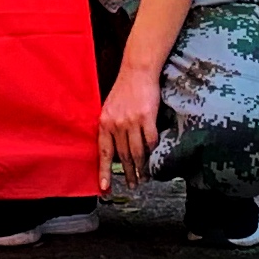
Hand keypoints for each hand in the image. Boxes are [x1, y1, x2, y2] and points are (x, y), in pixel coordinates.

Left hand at [97, 60, 163, 189]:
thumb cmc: (124, 90)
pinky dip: (153, 151)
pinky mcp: (147, 118)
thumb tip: (113, 150)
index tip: (104, 188)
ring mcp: (132, 121)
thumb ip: (110, 128)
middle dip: (129, 173)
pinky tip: (154, 158)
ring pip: (137, 152)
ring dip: (141, 167)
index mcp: (104, 122)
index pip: (103, 152)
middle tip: (134, 184)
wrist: (137, 71)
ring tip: (144, 177)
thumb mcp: (109, 108)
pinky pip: (151, 141)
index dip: (104, 171)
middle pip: (123, 156)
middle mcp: (116, 124)